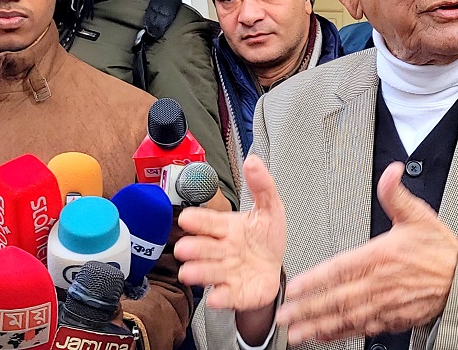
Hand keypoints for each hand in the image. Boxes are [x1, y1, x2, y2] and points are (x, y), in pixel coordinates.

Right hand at [175, 155, 285, 311]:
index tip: (186, 218)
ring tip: (189, 272)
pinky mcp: (234, 293)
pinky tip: (215, 297)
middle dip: (194, 248)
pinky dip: (220, 297)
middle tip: (184, 248)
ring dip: (199, 272)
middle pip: (205, 248)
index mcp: (227, 228)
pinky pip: (225, 296)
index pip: (210, 222)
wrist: (273, 269)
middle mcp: (222, 250)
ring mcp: (226, 272)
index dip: (198, 221)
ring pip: (210, 272)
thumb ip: (261, 185)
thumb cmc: (265, 239)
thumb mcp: (270, 208)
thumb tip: (253, 160)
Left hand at [277, 162, 457, 344]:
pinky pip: (362, 329)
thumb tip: (390, 172)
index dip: (315, 279)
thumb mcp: (418, 216)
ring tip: (297, 333)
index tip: (294, 286)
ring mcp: (385, 305)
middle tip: (284, 316)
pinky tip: (325, 337)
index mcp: (380, 257)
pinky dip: (341, 334)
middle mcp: (379, 284)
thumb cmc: (440, 250)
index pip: (340, 269)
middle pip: (337, 299)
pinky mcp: (392, 320)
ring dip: (319, 327)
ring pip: (346, 318)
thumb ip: (396, 195)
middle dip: (307, 309)